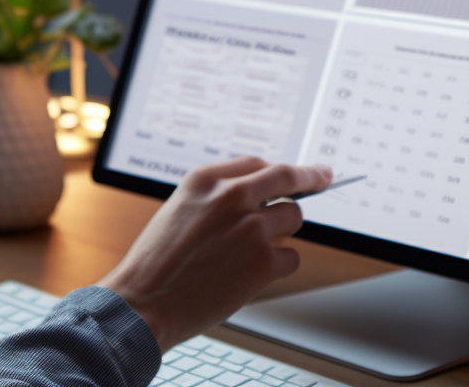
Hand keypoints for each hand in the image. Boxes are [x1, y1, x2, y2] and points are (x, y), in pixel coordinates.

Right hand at [96, 158, 332, 349]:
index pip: (257, 164)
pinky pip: (292, 257)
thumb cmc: (156, 264)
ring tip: (256, 251)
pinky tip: (254, 275)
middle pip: (288, 178)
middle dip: (311, 178)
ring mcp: (252, 227)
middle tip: (325, 178)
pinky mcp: (264, 262)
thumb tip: (255, 195)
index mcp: (205, 180)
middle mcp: (232, 197)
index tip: (298, 171)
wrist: (144, 303)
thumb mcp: (178, 211)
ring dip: (283, 232)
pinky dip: (279, 266)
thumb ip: (215, 198)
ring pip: (293, 217)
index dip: (279, 170)